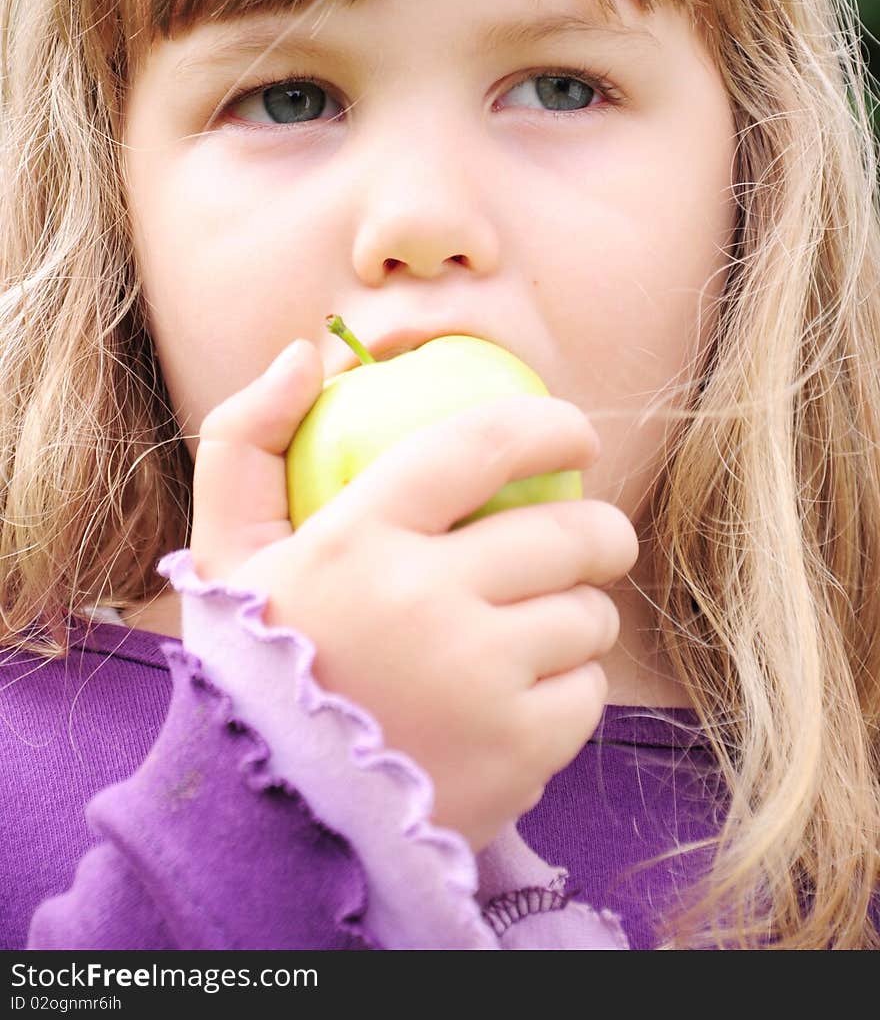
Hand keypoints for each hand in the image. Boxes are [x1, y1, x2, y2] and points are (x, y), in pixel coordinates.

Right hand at [190, 339, 638, 852]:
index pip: (482, 444)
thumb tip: (305, 354)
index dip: (549, 423)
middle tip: (589, 539)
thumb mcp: (226, 551)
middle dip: (598, 529)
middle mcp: (423, 604)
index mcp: (356, 541)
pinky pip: (590, 688)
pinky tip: (518, 698)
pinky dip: (569, 686)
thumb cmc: (257, 666)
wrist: (266, 823)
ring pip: (590, 613)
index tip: (575, 431)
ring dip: (577, 611)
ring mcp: (477, 682)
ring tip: (531, 630)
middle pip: (570, 533)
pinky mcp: (517, 752)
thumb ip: (248, 440)